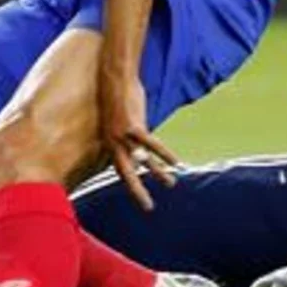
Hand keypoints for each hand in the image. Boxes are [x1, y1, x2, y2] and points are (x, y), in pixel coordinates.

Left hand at [99, 69, 178, 211]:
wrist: (113, 78)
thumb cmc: (117, 95)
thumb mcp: (119, 117)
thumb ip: (128, 131)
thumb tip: (136, 137)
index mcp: (110, 142)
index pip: (120, 168)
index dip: (129, 181)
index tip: (139, 193)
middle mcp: (114, 143)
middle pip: (126, 173)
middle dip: (136, 192)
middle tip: (147, 207)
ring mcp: (122, 136)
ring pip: (141, 161)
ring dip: (157, 174)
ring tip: (170, 184)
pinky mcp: (133, 126)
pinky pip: (151, 145)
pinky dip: (163, 154)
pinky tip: (175, 162)